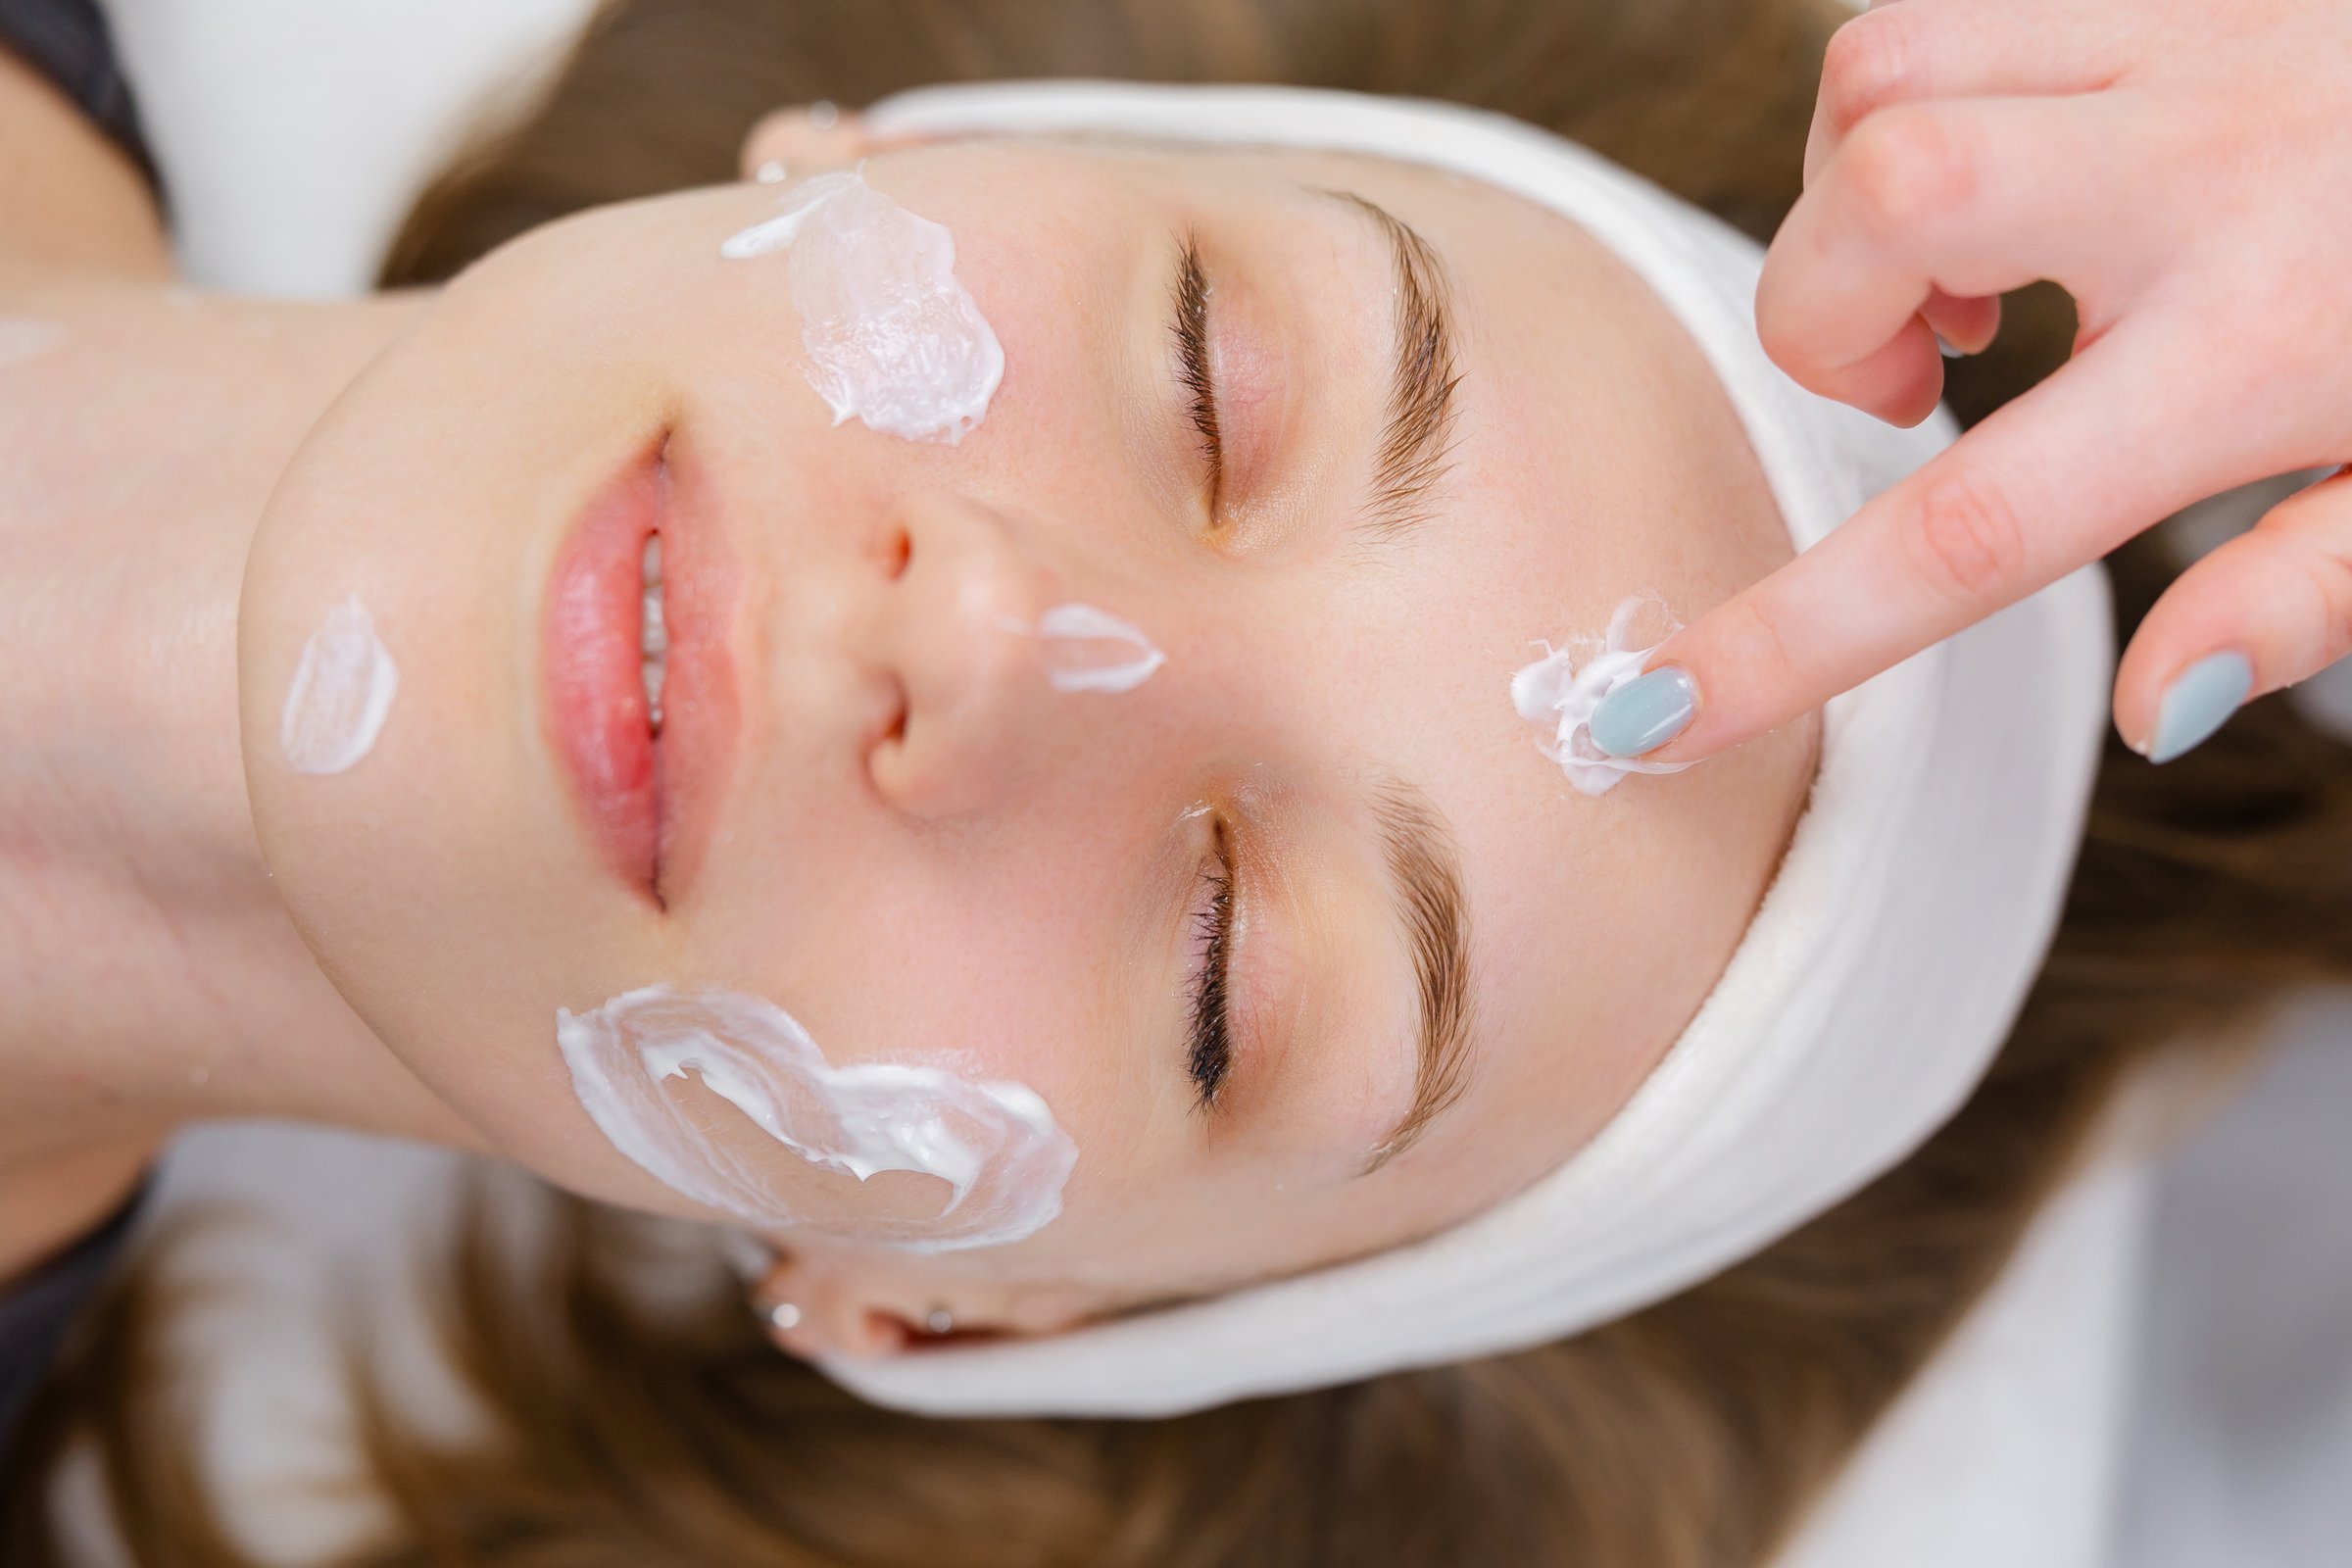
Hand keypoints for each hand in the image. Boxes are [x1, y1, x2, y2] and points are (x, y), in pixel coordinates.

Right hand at [1590, 0, 2351, 766]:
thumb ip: (2307, 595)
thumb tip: (2154, 705)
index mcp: (2271, 348)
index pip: (1973, 527)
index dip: (1792, 633)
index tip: (1658, 704)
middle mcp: (2212, 170)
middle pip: (1882, 196)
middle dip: (1817, 309)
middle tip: (1912, 385)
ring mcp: (2195, 32)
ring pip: (1880, 69)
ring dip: (1857, 192)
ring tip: (1971, 277)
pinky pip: (1959, 2)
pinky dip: (1926, 100)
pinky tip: (2018, 174)